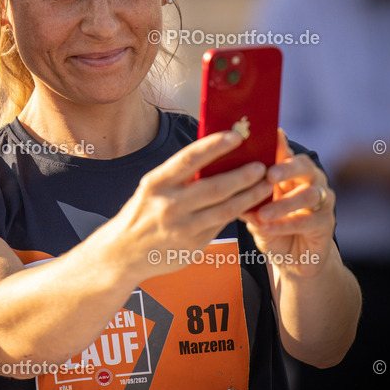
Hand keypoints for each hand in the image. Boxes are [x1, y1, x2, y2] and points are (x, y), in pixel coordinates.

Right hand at [111, 130, 273, 279]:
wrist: (124, 253)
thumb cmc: (142, 213)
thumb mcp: (153, 189)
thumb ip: (179, 176)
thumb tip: (215, 155)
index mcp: (156, 184)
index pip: (189, 159)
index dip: (214, 146)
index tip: (236, 137)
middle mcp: (169, 205)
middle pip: (215, 187)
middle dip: (243, 175)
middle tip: (261, 166)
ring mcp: (183, 228)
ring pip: (225, 209)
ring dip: (249, 196)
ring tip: (265, 186)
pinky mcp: (194, 245)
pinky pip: (221, 225)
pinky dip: (238, 214)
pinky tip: (250, 205)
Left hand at [242, 129, 334, 277]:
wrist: (292, 258)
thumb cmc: (271, 227)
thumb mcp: (254, 210)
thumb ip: (246, 196)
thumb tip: (224, 183)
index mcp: (291, 173)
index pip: (285, 153)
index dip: (280, 143)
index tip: (271, 133)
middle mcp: (310, 181)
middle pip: (304, 166)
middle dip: (287, 168)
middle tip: (269, 174)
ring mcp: (322, 202)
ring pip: (308, 195)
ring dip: (283, 204)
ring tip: (263, 213)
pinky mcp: (327, 223)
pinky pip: (308, 221)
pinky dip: (285, 224)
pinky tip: (267, 227)